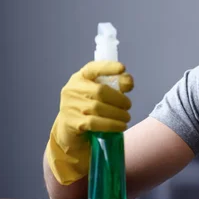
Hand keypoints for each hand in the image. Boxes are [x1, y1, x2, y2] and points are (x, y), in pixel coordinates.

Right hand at [46, 61, 133, 184]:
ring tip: (127, 118)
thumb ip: (116, 85)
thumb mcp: (101, 94)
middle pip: (100, 91)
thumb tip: (128, 82)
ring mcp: (70, 106)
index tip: (122, 68)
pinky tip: (121, 126)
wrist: (69, 131)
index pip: (93, 68)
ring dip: (118, 114)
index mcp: (80, 78)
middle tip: (128, 106)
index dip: (108, 67)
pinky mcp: (71, 123)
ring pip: (98, 108)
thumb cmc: (89, 108)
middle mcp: (72, 89)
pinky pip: (94, 123)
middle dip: (119, 99)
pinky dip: (111, 125)